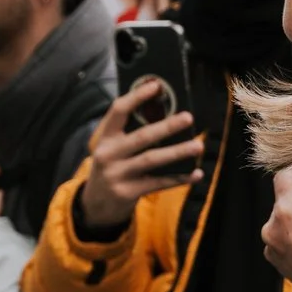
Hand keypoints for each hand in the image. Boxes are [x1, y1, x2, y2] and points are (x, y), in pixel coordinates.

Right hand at [76, 82, 203, 231]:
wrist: (94, 205)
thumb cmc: (111, 169)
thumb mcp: (112, 149)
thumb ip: (129, 133)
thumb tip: (164, 113)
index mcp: (105, 138)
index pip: (118, 111)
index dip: (136, 97)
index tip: (156, 86)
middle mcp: (109, 155)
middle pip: (141, 137)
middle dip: (166, 126)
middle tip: (187, 117)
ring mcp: (117, 175)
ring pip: (152, 160)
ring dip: (177, 152)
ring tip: (197, 146)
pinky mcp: (127, 193)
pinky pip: (158, 183)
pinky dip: (179, 179)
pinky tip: (195, 174)